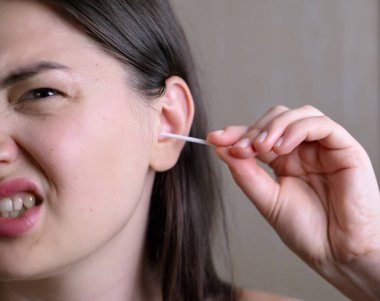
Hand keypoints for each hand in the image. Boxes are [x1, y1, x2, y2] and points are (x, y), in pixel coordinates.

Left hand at [208, 105, 379, 299]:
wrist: (337, 254)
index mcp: (284, 161)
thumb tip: (221, 148)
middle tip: (241, 148)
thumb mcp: (267, 199)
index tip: (214, 138)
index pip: (258, 135)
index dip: (237, 133)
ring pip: (297, 115)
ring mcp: (323, 148)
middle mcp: (303, 150)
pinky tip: (282, 146)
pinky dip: (297, 129)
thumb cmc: (306, 230)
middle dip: (254, 130)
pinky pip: (321, 125)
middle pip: (276, 118)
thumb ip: (246, 173)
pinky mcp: (345, 148)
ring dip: (274, 126)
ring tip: (261, 148)